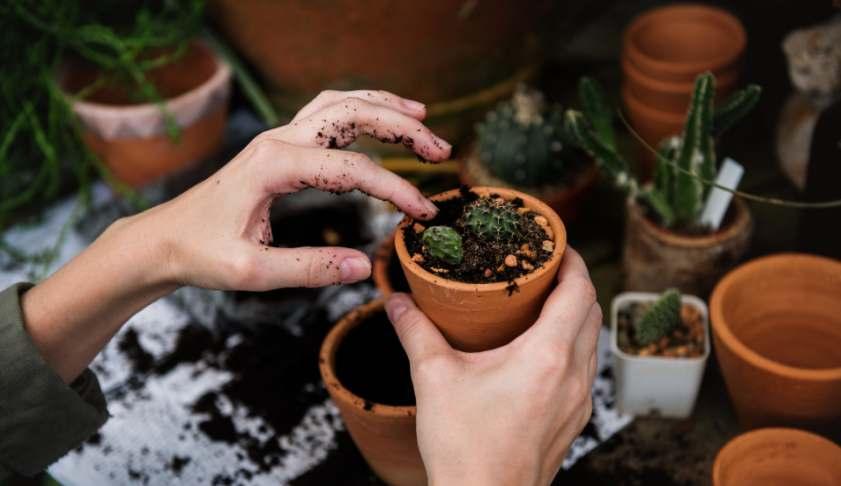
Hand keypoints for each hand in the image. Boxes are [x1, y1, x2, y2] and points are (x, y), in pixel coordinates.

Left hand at [22, 89, 450, 382]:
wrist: (164, 239)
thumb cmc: (201, 254)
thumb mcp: (252, 272)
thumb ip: (310, 269)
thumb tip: (363, 267)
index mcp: (273, 166)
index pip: (352, 169)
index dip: (395, 190)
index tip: (423, 213)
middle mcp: (278, 141)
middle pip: (352, 114)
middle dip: (402, 127)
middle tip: (440, 150)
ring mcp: (278, 138)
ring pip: (340, 104)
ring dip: (384, 108)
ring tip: (423, 120)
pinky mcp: (279, 146)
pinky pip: (326, 114)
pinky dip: (361, 110)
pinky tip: (381, 117)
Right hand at [385, 248, 600, 485]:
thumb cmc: (464, 448)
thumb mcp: (434, 379)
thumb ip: (415, 332)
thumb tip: (397, 301)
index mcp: (547, 356)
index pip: (579, 291)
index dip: (572, 260)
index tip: (555, 244)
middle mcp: (574, 376)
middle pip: (591, 311)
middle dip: (573, 282)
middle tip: (543, 268)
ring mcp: (579, 401)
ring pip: (592, 341)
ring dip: (575, 315)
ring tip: (541, 303)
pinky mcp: (574, 420)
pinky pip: (585, 368)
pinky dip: (572, 346)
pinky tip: (540, 350)